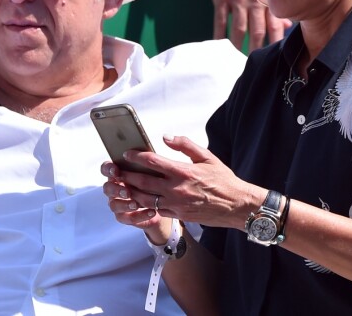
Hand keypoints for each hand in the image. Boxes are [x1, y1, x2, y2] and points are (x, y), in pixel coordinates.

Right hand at [101, 161, 174, 243]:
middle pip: (107, 188)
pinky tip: (151, 212)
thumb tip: (149, 153)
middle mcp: (114, 189)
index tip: (116, 170)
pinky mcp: (125, 217)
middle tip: (127, 191)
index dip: (108, 169)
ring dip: (125, 204)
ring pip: (114, 205)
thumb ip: (144, 163)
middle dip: (116, 189)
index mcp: (117, 174)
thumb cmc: (153, 181)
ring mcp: (117, 203)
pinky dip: (140, 216)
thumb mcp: (149, 170)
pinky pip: (128, 218)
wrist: (161, 202)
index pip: (105, 169)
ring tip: (136, 204)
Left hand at [103, 135, 262, 231]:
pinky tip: (136, 199)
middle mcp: (177, 189)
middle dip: (127, 175)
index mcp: (183, 171)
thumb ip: (185, 144)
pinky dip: (143, 205)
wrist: (236, 206)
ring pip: (145, 199)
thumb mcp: (206, 156)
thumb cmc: (222, 179)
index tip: (126, 153)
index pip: (153, 162)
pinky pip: (155, 210)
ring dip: (130, 192)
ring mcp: (176, 204)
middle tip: (115, 170)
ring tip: (120, 185)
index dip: (136, 156)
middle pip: (143, 181)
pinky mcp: (178, 215)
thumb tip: (166, 137)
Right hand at [206, 0, 291, 51]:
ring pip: (239, 29)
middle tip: (257, 62)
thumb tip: (287, 26)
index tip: (276, 54)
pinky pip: (220, 22)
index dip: (276, 41)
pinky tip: (219, 46)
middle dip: (258, 48)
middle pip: (258, 30)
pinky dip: (219, 36)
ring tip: (238, 58)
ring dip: (239, 46)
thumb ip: (274, 4)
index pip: (275, 23)